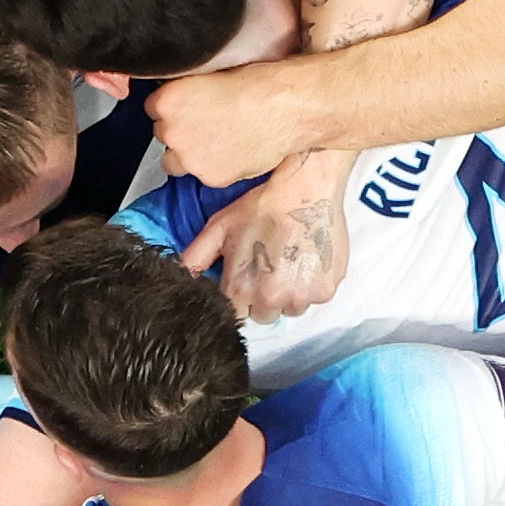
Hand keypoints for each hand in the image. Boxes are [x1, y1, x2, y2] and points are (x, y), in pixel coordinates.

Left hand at [147, 61, 320, 186]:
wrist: (284, 108)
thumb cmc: (257, 84)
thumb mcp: (212, 73)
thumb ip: (189, 88)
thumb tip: (185, 96)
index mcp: (167, 100)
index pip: (153, 107)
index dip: (174, 107)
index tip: (187, 108)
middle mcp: (172, 131)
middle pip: (163, 135)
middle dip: (180, 131)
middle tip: (206, 124)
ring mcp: (190, 158)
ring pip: (175, 161)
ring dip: (189, 154)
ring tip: (217, 141)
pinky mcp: (210, 178)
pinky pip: (202, 175)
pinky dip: (214, 167)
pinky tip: (233, 152)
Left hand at [181, 154, 355, 322]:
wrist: (304, 189)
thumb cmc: (261, 206)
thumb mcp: (218, 229)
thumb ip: (194, 259)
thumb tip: (179, 277)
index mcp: (241, 289)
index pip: (235, 315)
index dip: (240, 296)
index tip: (246, 278)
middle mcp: (271, 299)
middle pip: (263, 315)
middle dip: (264, 297)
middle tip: (268, 267)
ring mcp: (301, 297)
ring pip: (291, 308)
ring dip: (288, 293)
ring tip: (288, 262)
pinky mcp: (325, 290)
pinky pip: (315, 298)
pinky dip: (311, 285)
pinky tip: (306, 260)